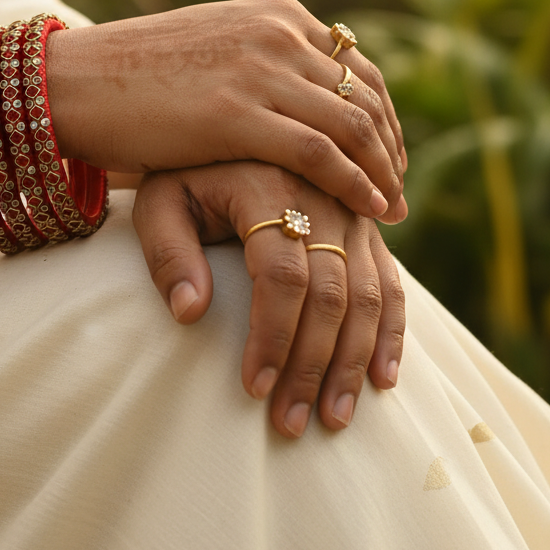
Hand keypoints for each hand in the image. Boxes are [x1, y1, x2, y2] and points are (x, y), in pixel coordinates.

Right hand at [48, 0, 406, 222]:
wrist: (75, 80)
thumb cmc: (135, 75)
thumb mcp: (213, 47)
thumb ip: (259, 60)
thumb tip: (291, 89)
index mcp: (276, 14)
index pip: (356, 65)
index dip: (383, 114)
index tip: (389, 152)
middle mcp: (277, 34)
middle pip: (364, 95)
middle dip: (390, 145)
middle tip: (399, 187)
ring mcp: (259, 70)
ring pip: (352, 124)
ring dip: (383, 170)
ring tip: (394, 207)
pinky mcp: (238, 113)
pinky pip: (319, 152)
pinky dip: (355, 182)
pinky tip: (371, 208)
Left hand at [132, 161, 405, 437]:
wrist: (225, 126)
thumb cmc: (184, 174)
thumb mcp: (158, 200)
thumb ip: (168, 253)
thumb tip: (190, 314)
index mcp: (268, 186)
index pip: (281, 275)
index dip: (272, 336)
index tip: (254, 389)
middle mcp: (321, 196)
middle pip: (331, 293)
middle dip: (311, 366)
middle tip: (289, 423)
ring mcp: (350, 211)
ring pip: (368, 295)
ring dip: (353, 362)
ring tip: (333, 418)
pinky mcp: (365, 227)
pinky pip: (391, 283)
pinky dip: (390, 333)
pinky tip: (382, 379)